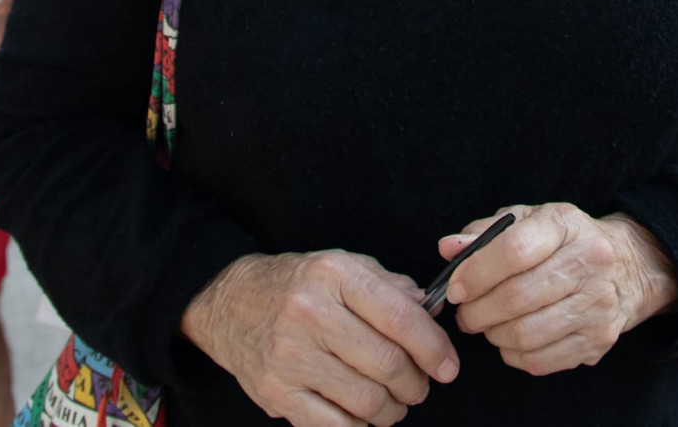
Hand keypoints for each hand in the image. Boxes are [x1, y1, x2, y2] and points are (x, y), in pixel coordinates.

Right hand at [183, 251, 456, 426]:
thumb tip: (432, 314)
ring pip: (365, 401)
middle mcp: (310, 313)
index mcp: (334, 275)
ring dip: (393, 409)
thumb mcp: (343, 266)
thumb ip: (390, 287)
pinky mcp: (276, 392)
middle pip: (387, 364)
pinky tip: (365, 416)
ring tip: (395, 402)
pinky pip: (333, 426)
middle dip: (416, 384)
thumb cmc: (296, 284)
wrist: (229, 303)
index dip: (433, 348)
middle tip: (419, 385)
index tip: (447, 366)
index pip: (399, 318)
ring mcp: (290, 356)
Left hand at [440, 204, 677, 376]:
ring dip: (493, 334)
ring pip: (526, 334)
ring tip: (488, 324)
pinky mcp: (598, 340)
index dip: (476, 273)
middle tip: (466, 312)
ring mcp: (598, 305)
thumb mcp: (529, 221)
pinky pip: (540, 360)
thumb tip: (449, 248)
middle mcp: (589, 262)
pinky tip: (511, 338)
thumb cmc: (564, 242)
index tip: (457, 287)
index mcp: (567, 224)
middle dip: (477, 311)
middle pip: (517, 297)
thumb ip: (486, 233)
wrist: (627, 266)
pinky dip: (514, 354)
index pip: (515, 250)